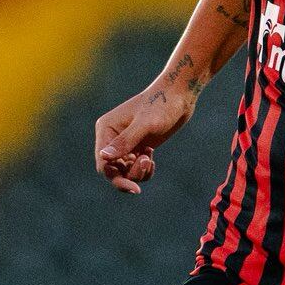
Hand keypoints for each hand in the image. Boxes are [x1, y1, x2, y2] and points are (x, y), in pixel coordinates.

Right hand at [93, 74, 196, 194]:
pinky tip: (152, 158)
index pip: (103, 163)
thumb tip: (104, 157)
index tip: (134, 188)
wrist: (180, 96)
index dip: (116, 178)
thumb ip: (126, 141)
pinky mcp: (138, 146)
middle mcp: (112, 137)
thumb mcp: (145, 124)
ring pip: (125, 171)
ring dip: (138, 172)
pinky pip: (135, 167)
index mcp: (106, 129)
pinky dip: (144, 169)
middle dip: (130, 174)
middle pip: (113, 170)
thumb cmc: (162, 105)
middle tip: (148, 165)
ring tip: (150, 160)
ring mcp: (126, 142)